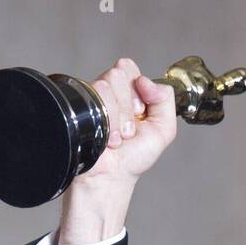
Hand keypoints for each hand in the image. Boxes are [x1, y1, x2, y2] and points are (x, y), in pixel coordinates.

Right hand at [77, 57, 177, 188]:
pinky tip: (109, 138)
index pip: (129, 68)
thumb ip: (166, 100)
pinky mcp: (79, 106)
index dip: (138, 90)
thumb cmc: (134, 157)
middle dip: (129, 106)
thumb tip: (146, 80)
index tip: (140, 113)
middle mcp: (109, 92)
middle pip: (119, 73)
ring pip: (108, 84)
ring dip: (119, 117)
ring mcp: (93, 99)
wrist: (112, 176)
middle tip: (129, 129)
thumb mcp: (164, 129)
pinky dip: (108, 122)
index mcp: (128, 92)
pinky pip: (96, 95)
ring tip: (118, 137)